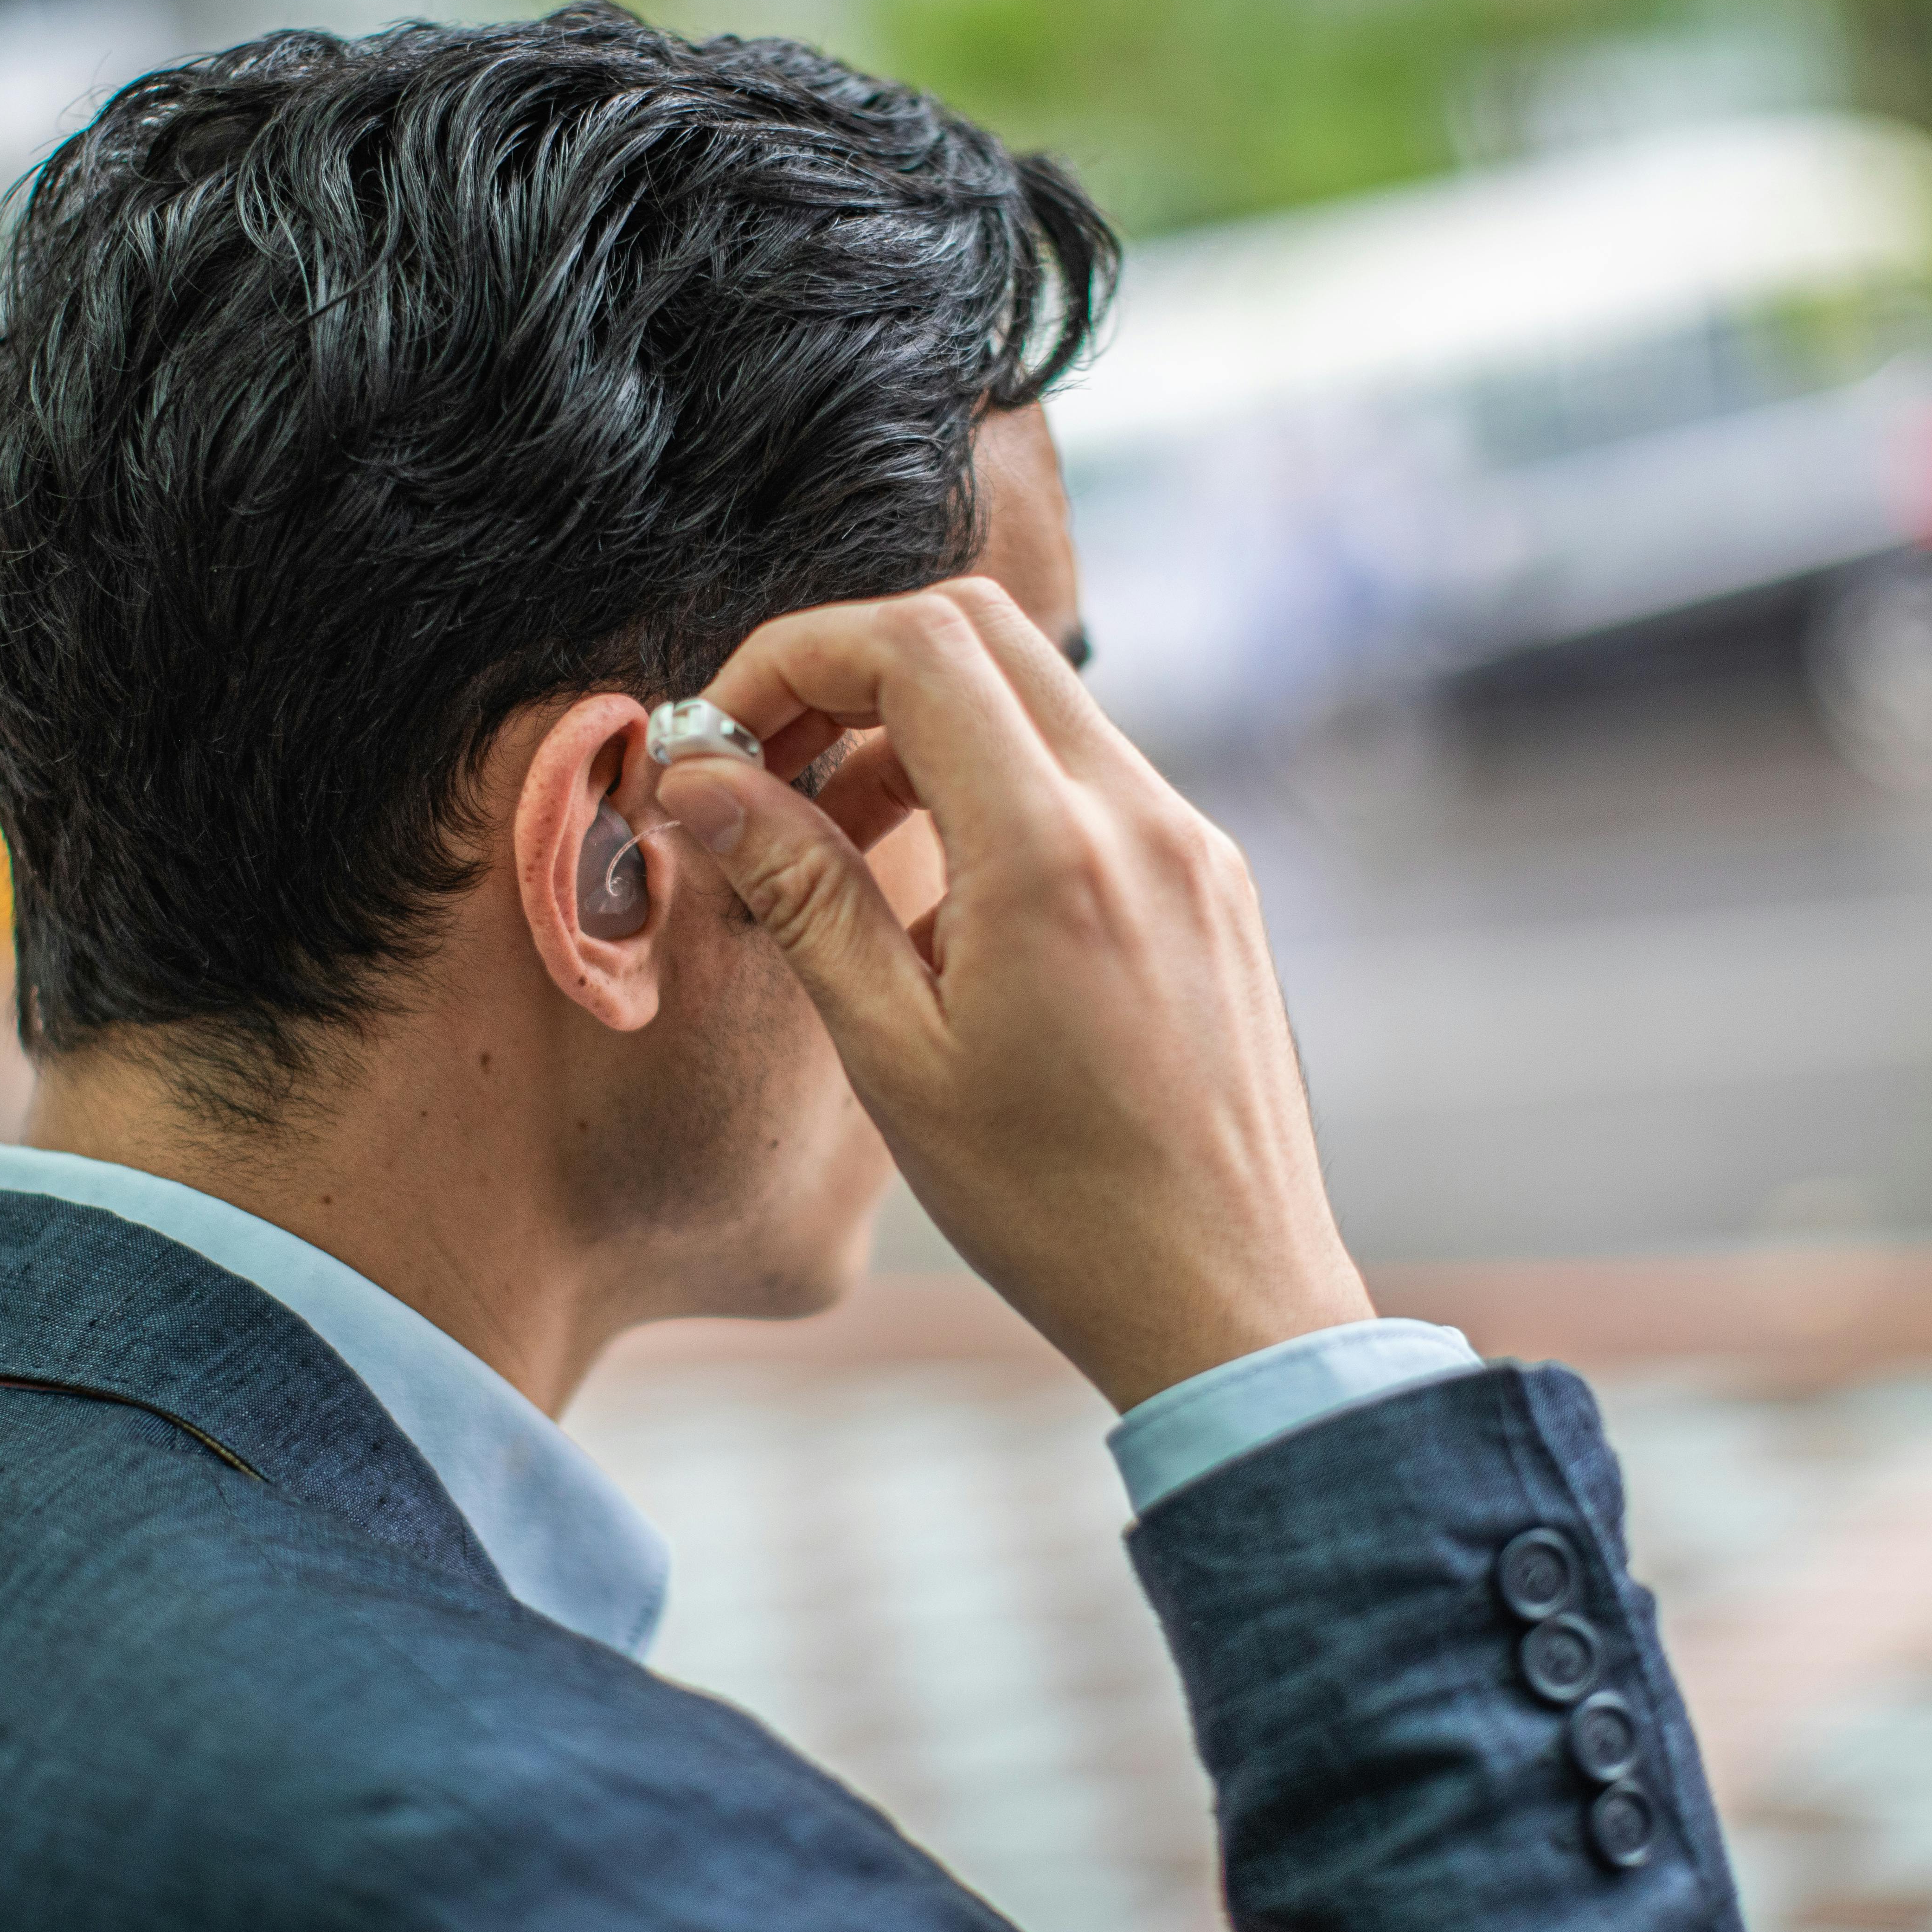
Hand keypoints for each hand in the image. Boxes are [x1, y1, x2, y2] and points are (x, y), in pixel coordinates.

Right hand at [651, 578, 1369, 1411]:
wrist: (1226, 1301)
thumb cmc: (1053, 1208)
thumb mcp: (892, 1055)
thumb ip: (802, 891)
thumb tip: (705, 777)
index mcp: (1053, 853)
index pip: (914, 644)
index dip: (793, 658)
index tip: (722, 739)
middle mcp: (1141, 817)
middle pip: (977, 630)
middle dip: (849, 668)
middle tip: (768, 765)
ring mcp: (1190, 842)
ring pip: (1034, 697)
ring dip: (917, 730)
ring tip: (835, 843)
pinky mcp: (1210, 881)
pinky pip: (1085, 774)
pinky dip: (991, 785)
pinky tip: (937, 895)